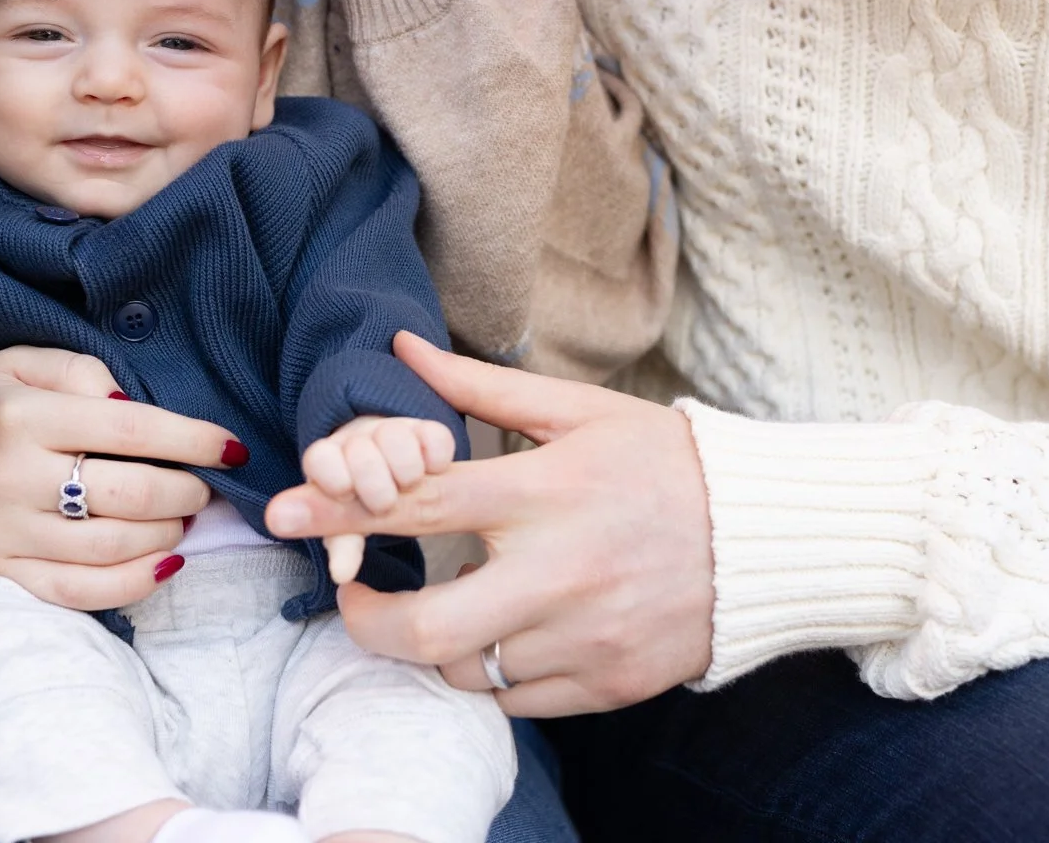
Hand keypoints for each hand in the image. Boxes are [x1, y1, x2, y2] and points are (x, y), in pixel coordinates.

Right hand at [0, 346, 250, 608]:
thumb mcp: (15, 368)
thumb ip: (79, 371)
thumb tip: (132, 403)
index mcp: (24, 417)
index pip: (131, 428)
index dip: (193, 439)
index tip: (230, 448)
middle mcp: (14, 478)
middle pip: (132, 493)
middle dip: (187, 493)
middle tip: (201, 489)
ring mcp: (7, 536)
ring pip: (115, 546)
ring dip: (169, 535)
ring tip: (182, 520)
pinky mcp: (4, 580)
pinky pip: (83, 594)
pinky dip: (136, 583)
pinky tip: (165, 564)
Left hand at [266, 333, 715, 717]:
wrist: (768, 536)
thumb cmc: (666, 462)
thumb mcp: (577, 410)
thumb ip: (480, 385)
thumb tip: (401, 348)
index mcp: (547, 494)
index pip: (416, 504)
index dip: (335, 510)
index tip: (280, 515)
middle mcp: (560, 574)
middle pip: (426, 627)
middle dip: (365, 620)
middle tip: (354, 593)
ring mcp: (585, 638)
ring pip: (465, 669)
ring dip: (434, 643)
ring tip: (446, 603)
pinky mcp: (608, 684)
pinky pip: (514, 699)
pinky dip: (491, 673)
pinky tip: (501, 633)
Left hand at [303, 416, 456, 581]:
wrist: (393, 470)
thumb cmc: (363, 506)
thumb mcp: (351, 530)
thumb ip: (344, 546)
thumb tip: (340, 575)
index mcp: (327, 462)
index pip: (320, 459)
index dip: (334, 480)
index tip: (347, 497)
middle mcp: (357, 442)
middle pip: (359, 452)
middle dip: (374, 485)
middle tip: (383, 504)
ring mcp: (392, 432)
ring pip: (395, 437)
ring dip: (406, 471)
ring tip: (408, 487)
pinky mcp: (428, 430)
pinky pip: (436, 437)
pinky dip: (437, 458)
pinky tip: (433, 472)